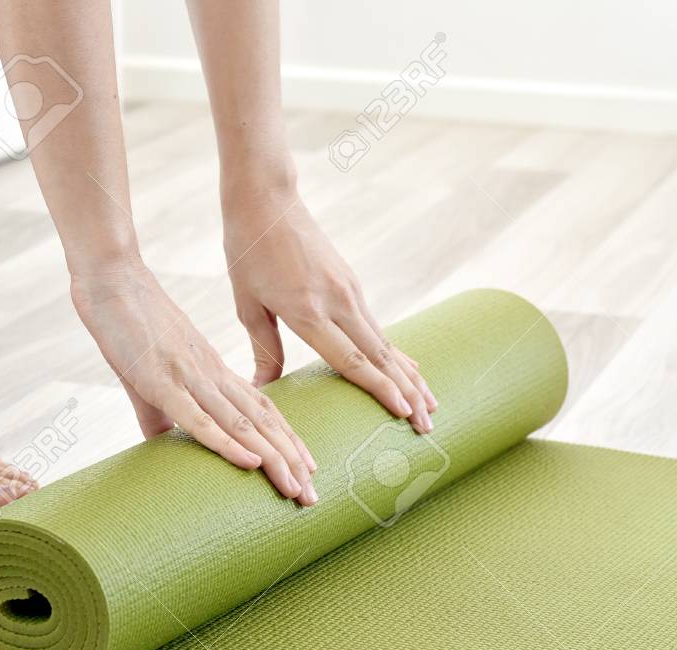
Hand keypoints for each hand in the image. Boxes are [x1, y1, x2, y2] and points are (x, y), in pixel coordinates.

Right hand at [71, 260, 317, 503]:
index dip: (287, 440)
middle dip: (290, 460)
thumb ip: (159, 414)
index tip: (308, 469)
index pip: (261, 410)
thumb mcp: (149, 376)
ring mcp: (190, 378)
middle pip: (263, 422)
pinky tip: (251, 462)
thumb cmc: (129, 324)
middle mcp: (212, 375)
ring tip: (295, 488)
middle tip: (312, 497)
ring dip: (272, 458)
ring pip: (242, 423)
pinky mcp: (162, 382)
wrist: (111, 280)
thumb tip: (163, 445)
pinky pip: (200, 418)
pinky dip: (228, 442)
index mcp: (213, 371)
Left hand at [223, 194, 437, 431]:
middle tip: (428, 424)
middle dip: (407, 392)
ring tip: (430, 405)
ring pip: (385, 342)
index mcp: (307, 310)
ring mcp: (349, 290)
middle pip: (380, 355)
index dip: (378, 388)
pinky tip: (408, 370)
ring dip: (409, 376)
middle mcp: (337, 301)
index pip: (349, 358)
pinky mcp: (351, 283)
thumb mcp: (247, 304)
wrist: (266, 197)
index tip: (402, 411)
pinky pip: (377, 326)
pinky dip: (395, 353)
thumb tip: (264, 390)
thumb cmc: (247, 251)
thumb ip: (264, 349)